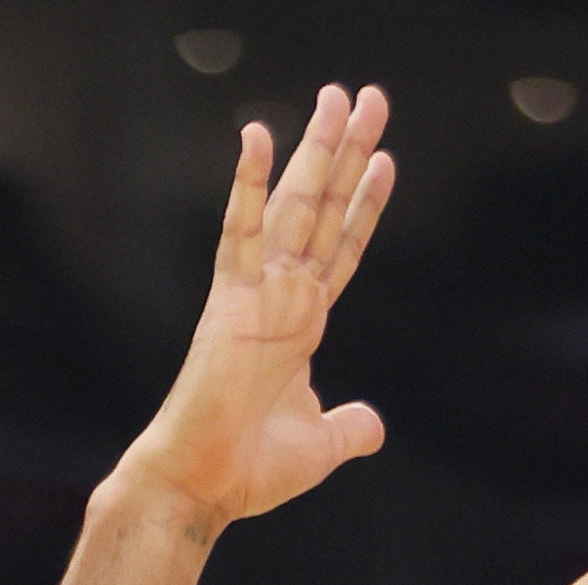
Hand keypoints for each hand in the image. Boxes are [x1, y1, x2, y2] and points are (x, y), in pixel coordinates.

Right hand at [113, 86, 393, 535]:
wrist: (203, 485)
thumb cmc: (248, 470)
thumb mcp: (321, 446)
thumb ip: (349, 428)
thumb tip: (374, 428)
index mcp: (302, 324)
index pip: (342, 249)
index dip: (366, 206)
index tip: (384, 160)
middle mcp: (283, 298)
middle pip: (325, 210)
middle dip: (349, 154)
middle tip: (372, 98)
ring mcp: (258, 293)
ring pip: (296, 206)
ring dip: (318, 149)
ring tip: (339, 96)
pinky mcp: (229, 300)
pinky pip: (241, 231)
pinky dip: (248, 184)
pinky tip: (257, 136)